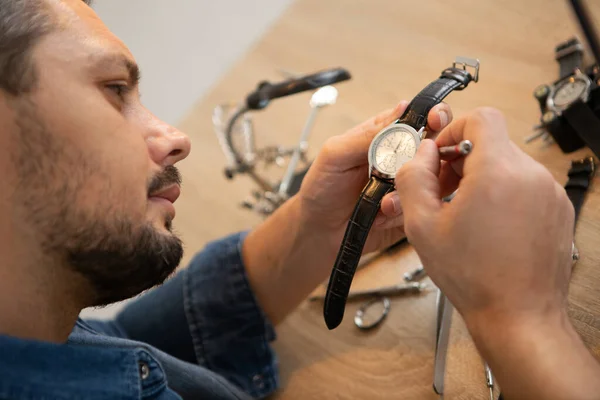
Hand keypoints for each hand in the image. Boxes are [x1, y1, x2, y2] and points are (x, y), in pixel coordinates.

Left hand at [297, 101, 452, 253]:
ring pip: (434, 179)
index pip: (419, 118)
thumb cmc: (321, 188)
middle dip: (434, 154)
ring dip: (414, 189)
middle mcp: (402, 159)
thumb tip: (401, 109)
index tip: (435, 120)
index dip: (433, 116)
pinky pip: (425, 207)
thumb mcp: (336, 154)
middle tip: (415, 166)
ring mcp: (410, 185)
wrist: (319, 231)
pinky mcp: (412, 210)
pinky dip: (406, 210)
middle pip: (437, 146)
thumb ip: (369, 135)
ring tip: (384, 202)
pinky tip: (383, 215)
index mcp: (384, 136)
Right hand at [394, 108, 599, 399]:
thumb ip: (413, 177)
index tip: (442, 153)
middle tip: (443, 188)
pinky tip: (487, 224)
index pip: (482, 117)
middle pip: (494, 142)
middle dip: (463, 159)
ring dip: (482, 178)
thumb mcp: (422, 225)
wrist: (518, 315)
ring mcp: (549, 193)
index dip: (454, 129)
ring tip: (464, 211)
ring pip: (509, 164)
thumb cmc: (474, 276)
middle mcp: (531, 175)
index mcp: (498, 172)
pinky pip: (525, 185)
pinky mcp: (557, 209)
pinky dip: (503, 194)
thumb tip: (422, 154)